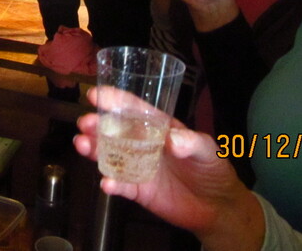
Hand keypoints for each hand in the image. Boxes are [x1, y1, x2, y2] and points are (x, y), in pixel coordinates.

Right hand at [74, 88, 262, 248]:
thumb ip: (192, 142)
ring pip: (112, 156)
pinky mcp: (139, 190)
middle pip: (116, 131)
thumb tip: (172, 140)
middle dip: (97, 125)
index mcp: (159, 128)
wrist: (219, 207)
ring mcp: (139, 167)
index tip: (95, 95)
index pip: (134, 109)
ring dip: (95, 150)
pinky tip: (106, 182)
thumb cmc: (213, 169)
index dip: (114, 100)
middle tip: (84, 123)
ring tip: (82, 145)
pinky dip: (112, 183)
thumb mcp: (208, 150)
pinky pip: (121, 185)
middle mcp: (144, 144)